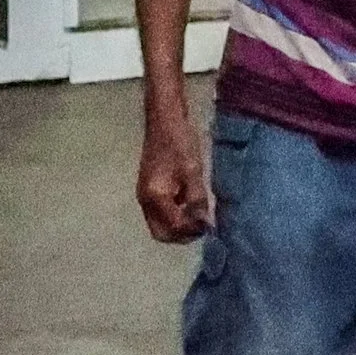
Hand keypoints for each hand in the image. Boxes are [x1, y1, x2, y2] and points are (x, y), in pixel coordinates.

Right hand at [138, 100, 212, 242]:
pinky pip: (161, 212)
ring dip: (179, 226)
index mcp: (154, 197)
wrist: (165, 119)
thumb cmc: (179, 142)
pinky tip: (191, 206)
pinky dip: (175, 215)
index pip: (172, 227)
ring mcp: (145, 194)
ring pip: (161, 224)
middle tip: (203, 227)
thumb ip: (197, 200)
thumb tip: (204, 224)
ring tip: (200, 218)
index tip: (210, 227)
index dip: (191, 231)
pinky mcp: (150, 188)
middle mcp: (145, 200)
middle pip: (161, 232)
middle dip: (182, 235)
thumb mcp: (193, 171)